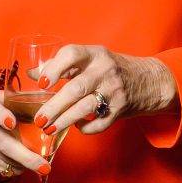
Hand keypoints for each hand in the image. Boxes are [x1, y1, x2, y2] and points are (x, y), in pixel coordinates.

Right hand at [0, 93, 44, 176]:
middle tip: (44, 167)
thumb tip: (49, 95)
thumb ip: (20, 97)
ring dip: (28, 164)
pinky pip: (5, 169)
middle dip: (26, 157)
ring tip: (41, 165)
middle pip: (5, 144)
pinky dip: (18, 168)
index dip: (1, 116)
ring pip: (9, 161)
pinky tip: (24, 164)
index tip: (11, 123)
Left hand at [35, 45, 177, 136]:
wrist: (149, 80)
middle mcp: (105, 69)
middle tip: (39, 119)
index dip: (54, 68)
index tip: (41, 84)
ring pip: (86, 107)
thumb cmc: (111, 68)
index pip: (71, 54)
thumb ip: (62, 65)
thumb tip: (32, 74)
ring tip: (49, 129)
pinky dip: (86, 128)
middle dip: (54, 106)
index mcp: (94, 54)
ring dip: (65, 120)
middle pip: (76, 88)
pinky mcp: (121, 108)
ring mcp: (114, 90)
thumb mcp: (90, 59)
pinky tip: (77, 128)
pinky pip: (100, 122)